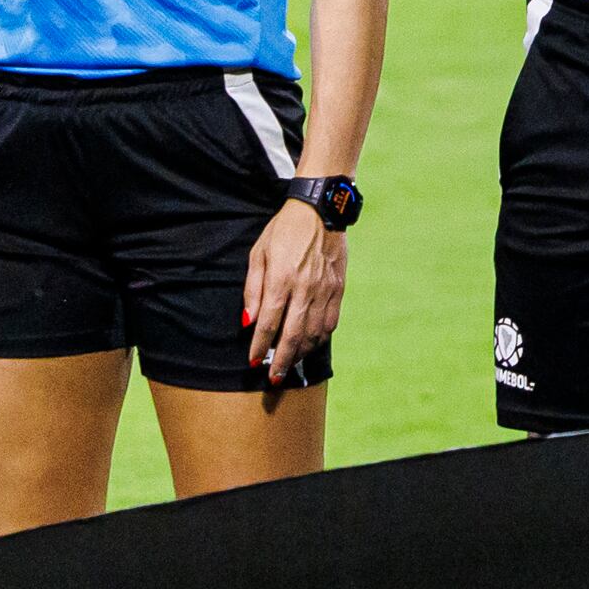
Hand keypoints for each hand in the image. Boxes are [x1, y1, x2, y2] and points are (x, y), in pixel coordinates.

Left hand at [240, 201, 347, 384]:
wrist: (322, 210)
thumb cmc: (283, 231)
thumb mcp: (258, 254)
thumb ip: (253, 289)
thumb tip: (249, 321)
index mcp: (281, 279)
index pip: (268, 323)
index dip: (259, 347)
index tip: (252, 363)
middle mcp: (305, 288)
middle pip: (293, 334)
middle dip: (281, 359)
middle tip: (274, 378)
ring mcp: (325, 289)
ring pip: (314, 332)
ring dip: (301, 352)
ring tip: (290, 363)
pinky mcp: (339, 287)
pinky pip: (331, 320)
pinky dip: (320, 337)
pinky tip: (311, 344)